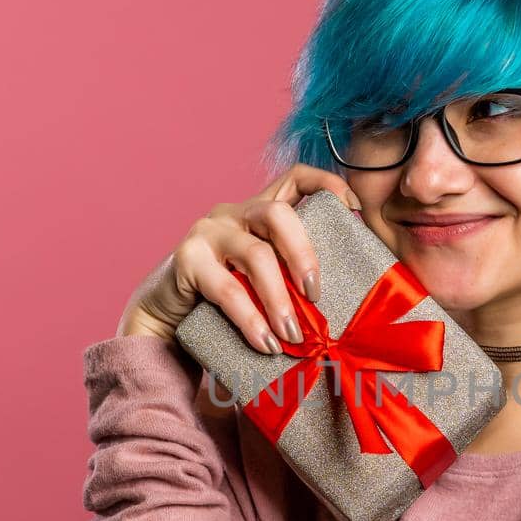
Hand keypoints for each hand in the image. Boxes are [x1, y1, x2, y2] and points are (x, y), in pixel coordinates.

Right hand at [115, 164, 360, 354]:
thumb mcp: (263, 282)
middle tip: (317, 296)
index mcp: (259, 212)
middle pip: (278, 214)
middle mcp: (234, 213)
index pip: (295, 177)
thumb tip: (349, 308)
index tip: (355, 208)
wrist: (165, 318)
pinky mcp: (187, 260)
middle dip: (304, 254)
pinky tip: (265, 343)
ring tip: (293, 335)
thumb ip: (292, 279)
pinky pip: (226, 289)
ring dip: (279, 299)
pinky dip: (250, 319)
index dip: (327, 184)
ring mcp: (208, 232)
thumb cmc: (226, 300)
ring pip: (255, 254)